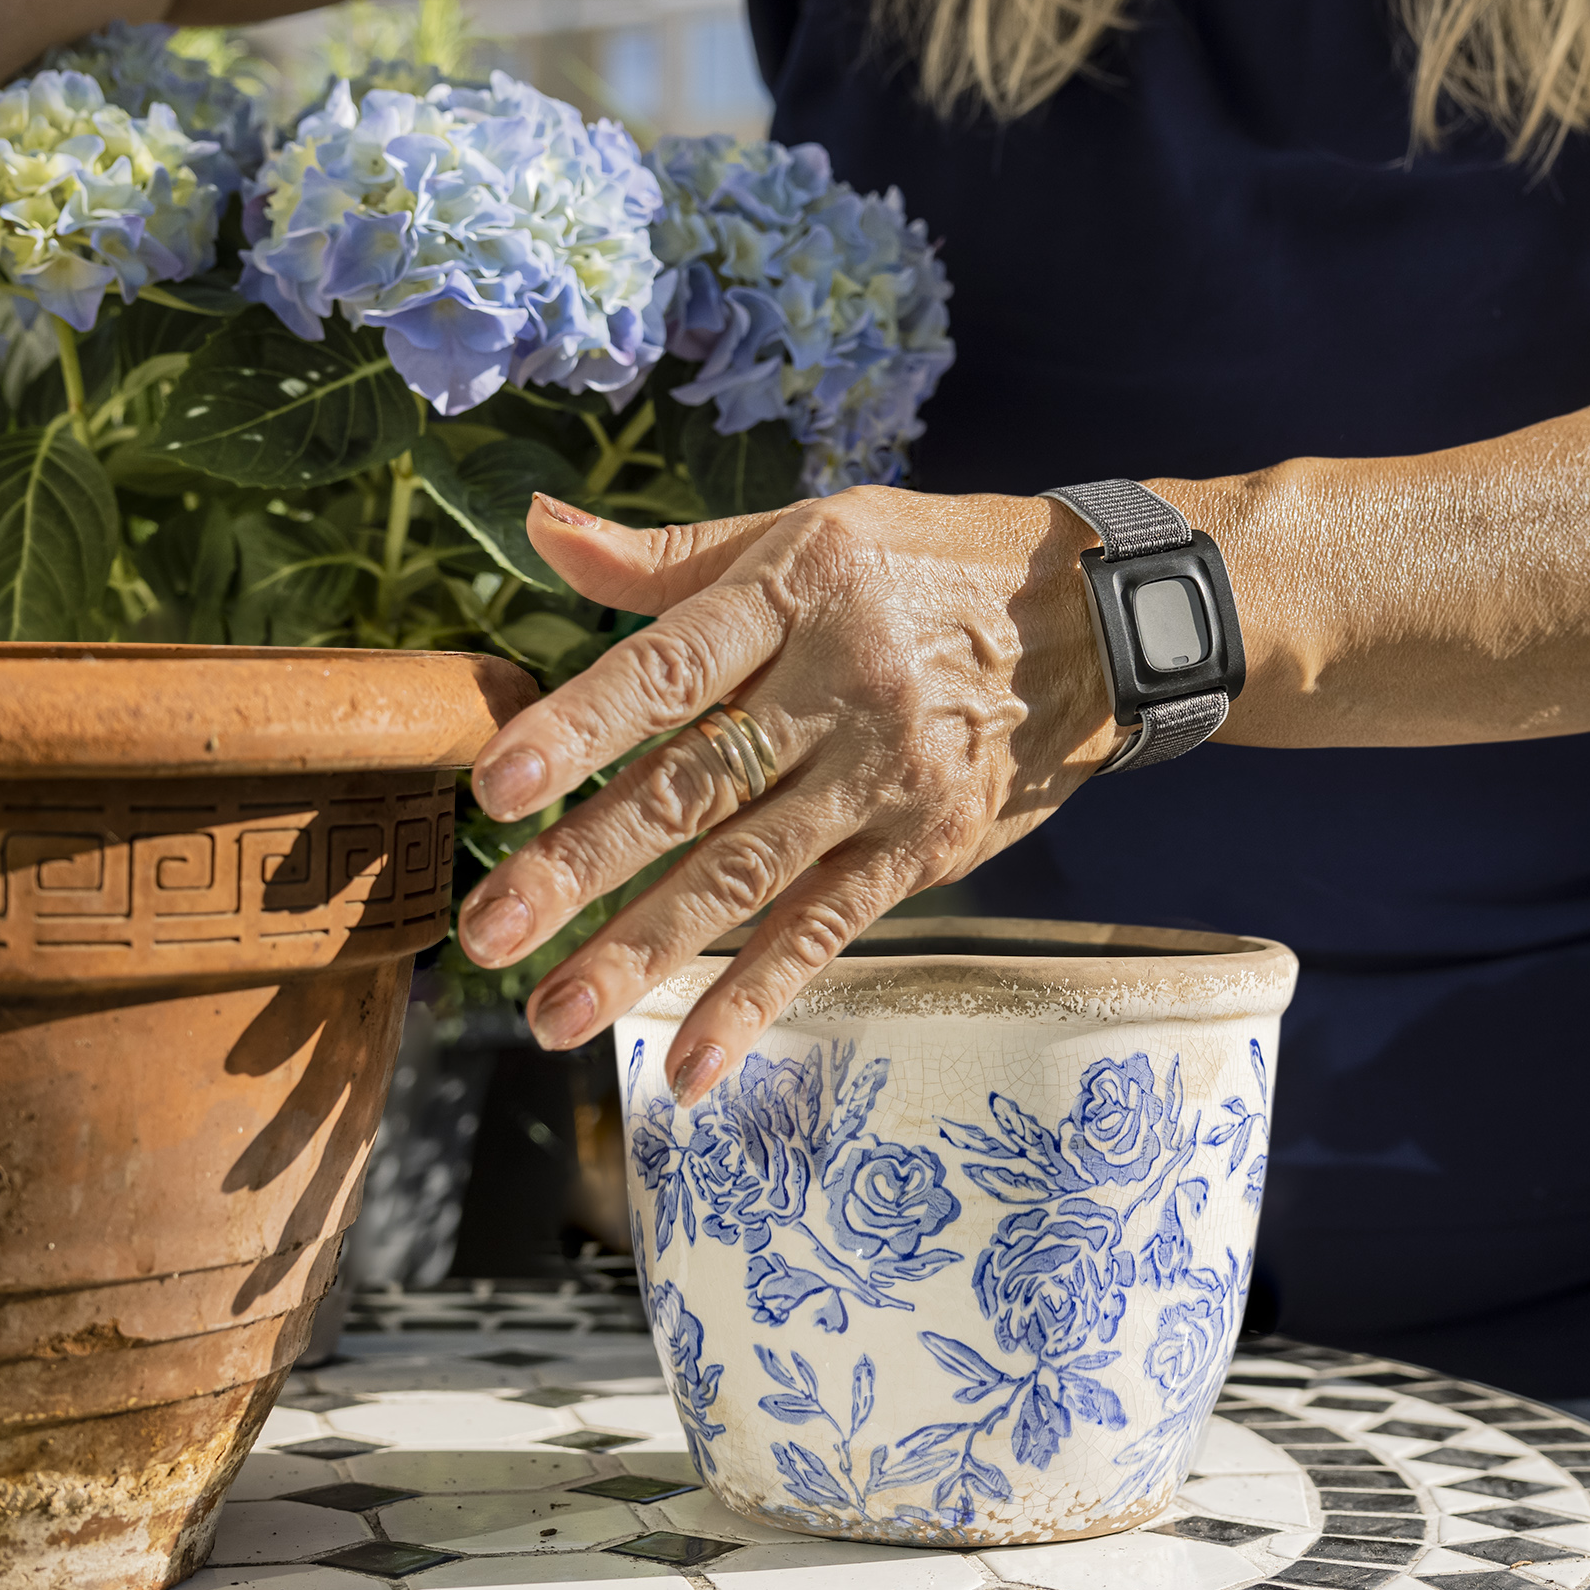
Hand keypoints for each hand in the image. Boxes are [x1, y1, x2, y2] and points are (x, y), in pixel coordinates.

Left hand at [455, 488, 1115, 1099]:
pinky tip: (694, 1063)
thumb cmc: (924, 568)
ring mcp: (885, 778)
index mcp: (798, 589)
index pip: (671, 667)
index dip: (581, 727)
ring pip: (747, 874)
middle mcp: (841, 685)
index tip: (497, 786)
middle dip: (581, 867)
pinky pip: (826, 931)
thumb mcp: (808, 532)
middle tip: (487, 932)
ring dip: (645, 953)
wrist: (1102, 624)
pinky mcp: (923, 850)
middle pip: (694, 786)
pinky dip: (757, 999)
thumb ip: (666, 555)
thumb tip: (538, 526)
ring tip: (552, 1015)